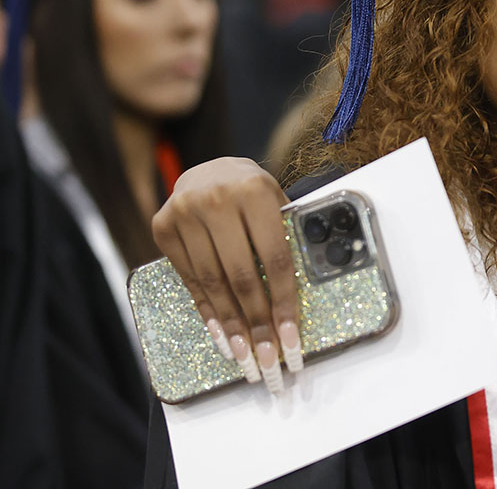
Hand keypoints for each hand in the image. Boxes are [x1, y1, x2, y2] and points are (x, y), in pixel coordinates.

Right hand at [151, 157, 299, 393]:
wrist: (207, 169)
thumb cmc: (252, 192)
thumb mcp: (276, 201)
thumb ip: (286, 236)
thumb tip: (301, 297)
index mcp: (254, 191)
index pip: (275, 258)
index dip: (284, 301)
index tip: (291, 338)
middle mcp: (216, 200)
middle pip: (241, 276)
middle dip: (257, 323)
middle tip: (268, 360)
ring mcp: (185, 213)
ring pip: (213, 282)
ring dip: (230, 326)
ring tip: (245, 357)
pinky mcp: (163, 227)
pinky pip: (189, 279)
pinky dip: (207, 310)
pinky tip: (221, 334)